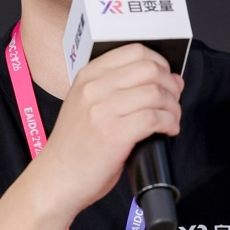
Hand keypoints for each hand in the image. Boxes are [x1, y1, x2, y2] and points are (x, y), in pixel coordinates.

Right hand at [30, 44, 182, 217]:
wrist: (56, 178)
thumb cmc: (75, 147)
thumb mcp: (86, 105)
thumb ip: (118, 89)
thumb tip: (166, 80)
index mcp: (88, 76)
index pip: (135, 51)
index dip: (160, 63)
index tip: (166, 79)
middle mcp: (94, 88)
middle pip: (150, 69)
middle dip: (170, 85)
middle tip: (173, 101)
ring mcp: (102, 110)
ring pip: (156, 93)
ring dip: (173, 107)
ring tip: (172, 120)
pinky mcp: (114, 134)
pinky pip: (155, 118)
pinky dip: (170, 124)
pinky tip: (168, 131)